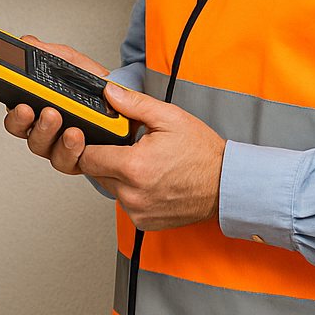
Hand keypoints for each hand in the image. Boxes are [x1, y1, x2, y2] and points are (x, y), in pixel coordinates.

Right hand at [3, 35, 108, 157]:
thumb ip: (50, 53)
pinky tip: (76, 134)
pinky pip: (67, 159)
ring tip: (56, 118)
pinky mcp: (77, 158)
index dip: (11, 107)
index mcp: (37, 103)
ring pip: (40, 146)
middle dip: (24, 120)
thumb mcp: (72, 63)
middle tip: (33, 108)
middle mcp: (43, 126)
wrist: (124, 102)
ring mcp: (58, 144)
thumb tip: (28, 42)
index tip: (17, 100)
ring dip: (46, 132)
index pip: (14, 108)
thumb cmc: (94, 86)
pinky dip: (70, 148)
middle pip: (21, 130)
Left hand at [10, 83, 224, 230]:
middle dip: (103, 156)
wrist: (227, 186)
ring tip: (140, 160)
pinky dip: (130, 190)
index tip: (93, 134)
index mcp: (134, 167)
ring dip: (116, 174)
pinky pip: (124, 202)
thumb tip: (108, 92)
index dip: (87, 143)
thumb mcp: (169, 117)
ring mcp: (138, 211)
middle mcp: (132, 194)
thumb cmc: (202, 153)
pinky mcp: (145, 222)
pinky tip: (148, 177)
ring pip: (109, 187)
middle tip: (124, 145)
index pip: (87, 156)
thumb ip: (133, 104)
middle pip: (96, 172)